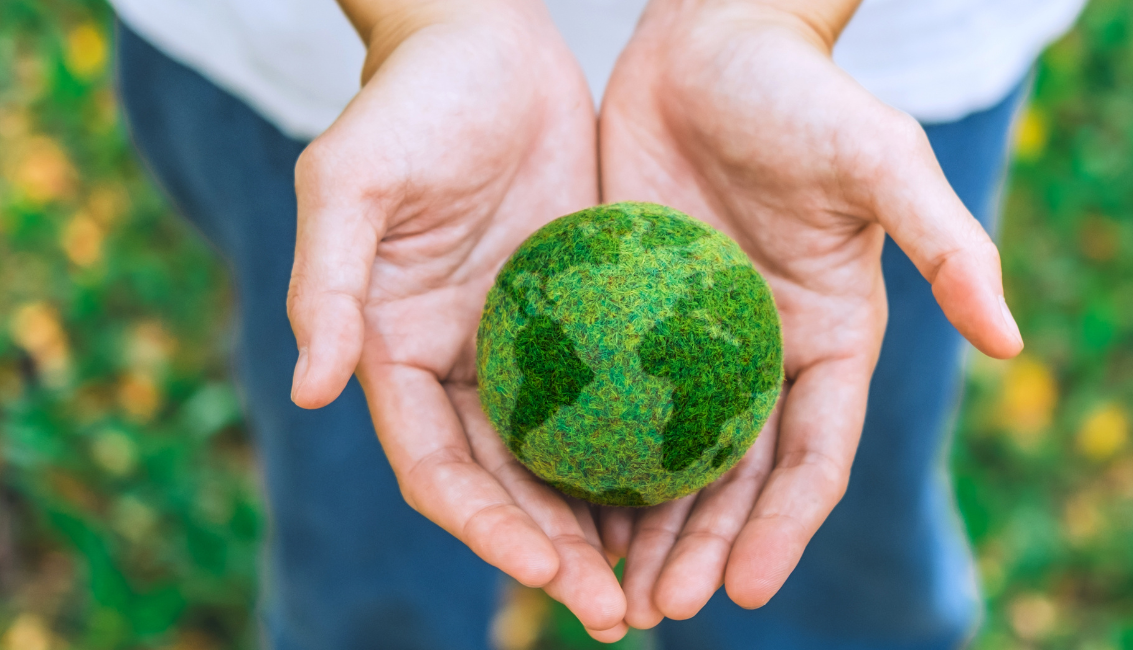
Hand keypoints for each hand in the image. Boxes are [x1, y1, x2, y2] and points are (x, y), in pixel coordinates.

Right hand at [286, 0, 626, 640]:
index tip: (550, 576)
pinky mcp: (588, 317)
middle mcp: (465, 367)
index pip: (442, 471)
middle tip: (622, 616)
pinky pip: (621, 400)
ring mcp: (529, 348)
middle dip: (559, 557)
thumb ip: (328, 282)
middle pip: (510, 489)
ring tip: (664, 588)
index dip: (489, 530)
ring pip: (569, 461)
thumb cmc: (409, 103)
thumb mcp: (353, 181)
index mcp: (397, 355)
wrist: (483, 40)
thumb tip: (313, 388)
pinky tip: (698, 494)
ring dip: (608, 527)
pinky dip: (647, 453)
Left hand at [594, 0, 1024, 626]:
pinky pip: (609, 404)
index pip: (815, 455)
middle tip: (659, 611)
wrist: (712, 34)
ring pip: (673, 460)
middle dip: (707, 550)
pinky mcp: (630, 318)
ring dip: (650, 530)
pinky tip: (557, 509)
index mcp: (833, 339)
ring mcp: (695, 344)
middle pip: (741, 481)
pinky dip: (592, 462)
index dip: (784, 527)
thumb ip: (947, 246)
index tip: (741, 587)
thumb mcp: (881, 162)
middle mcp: (767, 356)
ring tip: (612, 595)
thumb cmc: (804, 94)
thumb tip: (1012, 342)